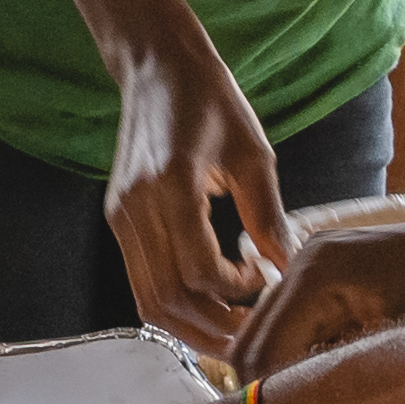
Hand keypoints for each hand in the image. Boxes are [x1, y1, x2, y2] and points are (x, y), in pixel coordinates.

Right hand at [101, 40, 289, 353]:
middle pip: (168, 299)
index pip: (199, 270)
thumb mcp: (253, 152)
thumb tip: (287, 267)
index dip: (237, 290)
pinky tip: (207, 299)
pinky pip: (140, 281)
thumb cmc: (211, 100)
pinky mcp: (118, 219)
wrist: (156, 67)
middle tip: (253, 336)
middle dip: (213, 329)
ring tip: (230, 331)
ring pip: (147, 300)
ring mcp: (121, 215)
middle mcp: (136, 206)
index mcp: (172, 184)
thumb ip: (267, 215)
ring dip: (190, 327)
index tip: (265, 278)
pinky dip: (173, 303)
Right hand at [234, 193, 404, 380]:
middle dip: (266, 394)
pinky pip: (297, 318)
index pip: (260, 355)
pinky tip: (334, 381)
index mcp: (316, 278)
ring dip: (284, 375)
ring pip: (270, 333)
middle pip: (252, 343)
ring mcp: (315, 260)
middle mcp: (304, 262)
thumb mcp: (402, 352)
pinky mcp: (331, 266)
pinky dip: (304, 353)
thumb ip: (343, 385)